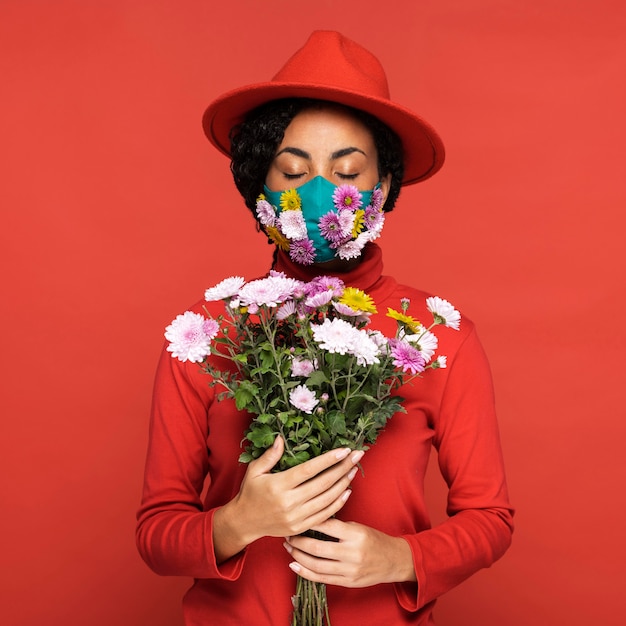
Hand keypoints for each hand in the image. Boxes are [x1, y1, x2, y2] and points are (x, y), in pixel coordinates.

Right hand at [213, 437, 362, 561]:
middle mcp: (289, 502)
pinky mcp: (301, 527)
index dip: (328, 460)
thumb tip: (281, 438)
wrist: (245, 522)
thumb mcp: (254, 471)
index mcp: (278, 485)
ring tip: (354, 469)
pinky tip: (347, 490)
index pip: (309, 470)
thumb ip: (269, 455)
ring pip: (327, 499)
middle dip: (342, 468)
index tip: (344, 450)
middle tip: (357, 455)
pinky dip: (338, 503)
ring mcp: (296, 517)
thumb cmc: (250, 492)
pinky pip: (325, 515)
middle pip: (323, 483)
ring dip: (343, 483)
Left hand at [283, 518, 415, 587]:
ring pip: (316, 565)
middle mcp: (352, 553)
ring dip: (298, 556)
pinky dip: (305, 572)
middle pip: (317, 547)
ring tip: (288, 547)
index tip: (297, 517)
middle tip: (288, 533)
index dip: (309, 521)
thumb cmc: (374, 539)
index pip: (326, 525)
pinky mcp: (348, 582)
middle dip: (298, 540)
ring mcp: (349, 570)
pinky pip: (322, 578)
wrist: (393, 560)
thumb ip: (338, 526)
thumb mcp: (358, 527)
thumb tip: (313, 518)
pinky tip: (294, 565)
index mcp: (355, 534)